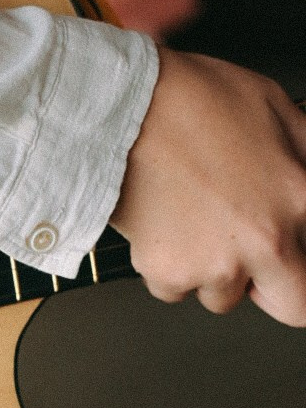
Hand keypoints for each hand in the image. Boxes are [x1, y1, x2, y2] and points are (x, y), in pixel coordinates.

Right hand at [111, 48, 305, 325]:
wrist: (120, 111)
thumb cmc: (188, 100)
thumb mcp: (273, 105)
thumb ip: (303, 153)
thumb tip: (305, 175)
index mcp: (301, 198)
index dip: (303, 256)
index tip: (292, 256)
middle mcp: (266, 240)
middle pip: (293, 308)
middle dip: (272, 289)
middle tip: (250, 262)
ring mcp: (217, 264)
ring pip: (222, 296)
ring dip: (211, 271)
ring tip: (192, 221)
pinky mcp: (169, 272)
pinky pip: (173, 289)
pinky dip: (167, 266)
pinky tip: (163, 224)